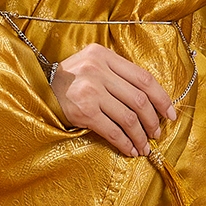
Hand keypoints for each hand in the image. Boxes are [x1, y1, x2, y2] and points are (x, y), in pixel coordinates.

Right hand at [49, 42, 175, 155]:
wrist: (35, 90)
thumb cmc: (68, 81)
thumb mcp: (91, 65)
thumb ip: (116, 74)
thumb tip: (150, 100)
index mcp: (104, 55)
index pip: (143, 78)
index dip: (161, 98)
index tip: (170, 113)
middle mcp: (98, 70)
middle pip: (139, 99)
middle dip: (152, 120)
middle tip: (156, 133)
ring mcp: (90, 90)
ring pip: (129, 117)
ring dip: (140, 135)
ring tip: (144, 145)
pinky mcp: (83, 111)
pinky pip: (113, 131)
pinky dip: (125, 143)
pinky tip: (130, 150)